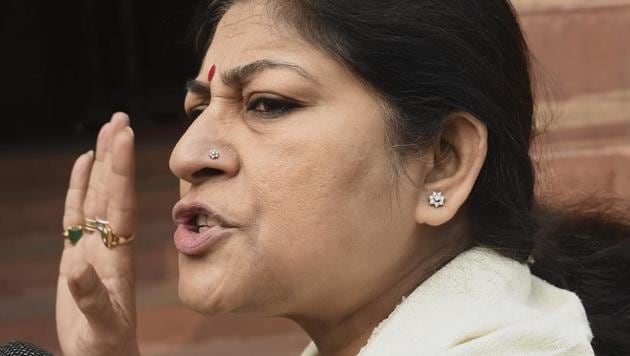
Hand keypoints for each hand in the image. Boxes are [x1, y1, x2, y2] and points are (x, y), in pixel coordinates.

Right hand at [56, 113, 139, 355]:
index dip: (121, 170)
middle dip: (116, 154)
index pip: (122, 202)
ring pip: (97, 195)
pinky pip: (77, 213)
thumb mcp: (101, 325)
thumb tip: (76, 266)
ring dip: (102, 163)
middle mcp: (110, 241)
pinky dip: (78, 187)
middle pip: (112, 190)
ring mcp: (95, 243)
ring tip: (106, 130)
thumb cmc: (105, 345)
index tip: (125, 136)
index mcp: (119, 253)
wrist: (103, 355)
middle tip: (119, 117)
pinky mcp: (79, 251)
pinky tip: (82, 164)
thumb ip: (90, 296)